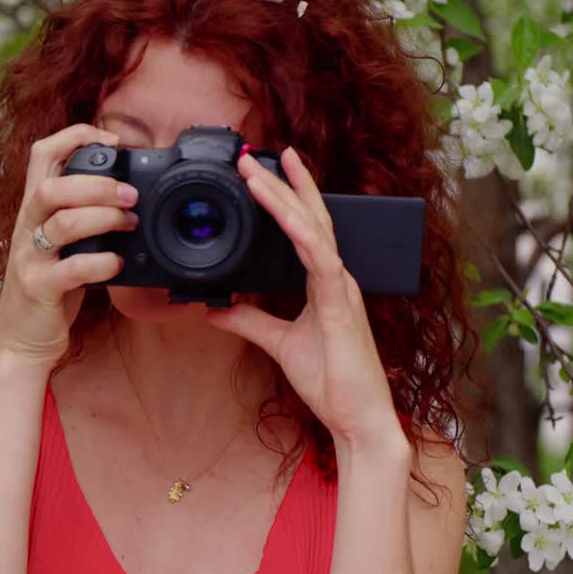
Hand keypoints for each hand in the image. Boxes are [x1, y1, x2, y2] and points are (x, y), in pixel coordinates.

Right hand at [0, 123, 139, 370]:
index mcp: (33, 209)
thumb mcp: (61, 243)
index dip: (75, 136)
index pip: (41, 153)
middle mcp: (26, 227)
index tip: (112, 141)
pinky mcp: (37, 288)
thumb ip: (81, 216)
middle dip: (97, 183)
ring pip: (61, 223)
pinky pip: (71, 269)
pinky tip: (117, 264)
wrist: (22, 340)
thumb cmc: (49, 287)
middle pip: (51, 185)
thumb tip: (127, 193)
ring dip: (103, 218)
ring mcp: (29, 258)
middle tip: (130, 195)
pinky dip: (101, 263)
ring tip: (129, 225)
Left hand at [204, 148, 401, 453]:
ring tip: (259, 172)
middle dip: (283, 183)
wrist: (358, 419)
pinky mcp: (340, 305)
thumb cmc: (331, 383)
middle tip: (254, 155)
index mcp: (325, 284)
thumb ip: (249, 322)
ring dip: (285, 199)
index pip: (306, 228)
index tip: (263, 171)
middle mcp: (337, 278)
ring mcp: (342, 288)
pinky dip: (302, 234)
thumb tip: (215, 309)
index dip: (287, 197)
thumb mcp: (279, 344)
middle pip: (310, 217)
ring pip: (312, 230)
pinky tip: (287, 216)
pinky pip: (320, 260)